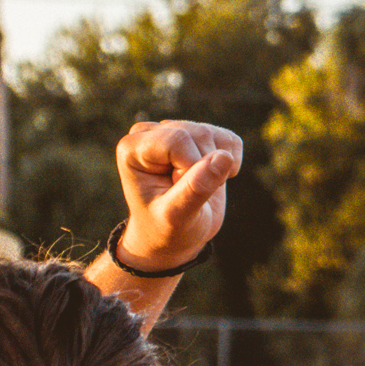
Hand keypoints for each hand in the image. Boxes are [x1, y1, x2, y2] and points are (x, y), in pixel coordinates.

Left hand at [115, 121, 244, 270]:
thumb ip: (195, 189)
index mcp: (133, 147)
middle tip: (186, 193)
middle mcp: (151, 132)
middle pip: (199, 135)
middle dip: (202, 170)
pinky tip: (211, 178)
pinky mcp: (200, 135)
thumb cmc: (166, 229)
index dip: (188, 170)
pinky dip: (231, 164)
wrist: (174, 235)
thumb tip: (225, 157)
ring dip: (217, 169)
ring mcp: (177, 130)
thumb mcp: (176, 218)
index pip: (178, 140)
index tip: (175, 194)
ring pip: (215, 136)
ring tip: (197, 187)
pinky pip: (231, 140)